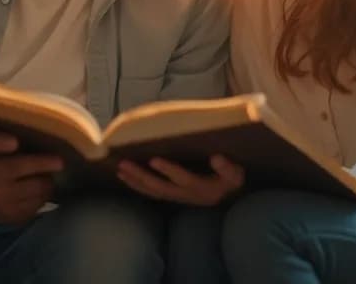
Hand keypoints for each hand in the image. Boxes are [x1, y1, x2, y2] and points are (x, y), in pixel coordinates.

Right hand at [0, 131, 62, 224]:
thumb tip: (14, 142)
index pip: (18, 165)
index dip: (37, 161)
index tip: (48, 156)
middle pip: (38, 180)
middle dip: (49, 168)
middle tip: (58, 160)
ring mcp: (6, 209)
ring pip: (42, 192)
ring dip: (46, 180)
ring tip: (41, 172)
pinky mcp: (13, 219)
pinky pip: (39, 204)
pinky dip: (41, 194)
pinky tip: (33, 186)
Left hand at [117, 155, 243, 206]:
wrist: (227, 196)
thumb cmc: (230, 180)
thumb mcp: (235, 175)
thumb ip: (227, 168)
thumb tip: (216, 157)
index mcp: (202, 188)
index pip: (184, 179)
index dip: (169, 170)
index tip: (154, 159)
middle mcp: (187, 195)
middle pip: (161, 188)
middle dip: (141, 176)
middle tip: (124, 164)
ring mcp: (177, 197)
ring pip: (153, 192)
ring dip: (135, 181)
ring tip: (120, 169)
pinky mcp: (171, 196)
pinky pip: (151, 193)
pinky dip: (137, 185)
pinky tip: (124, 176)